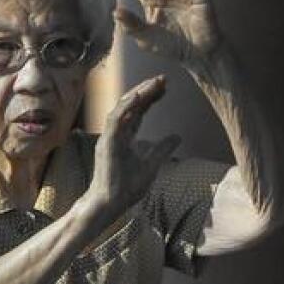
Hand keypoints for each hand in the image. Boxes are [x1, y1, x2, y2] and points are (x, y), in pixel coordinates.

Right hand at [81, 76, 181, 226]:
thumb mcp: (151, 166)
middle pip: (131, 106)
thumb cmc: (126, 188)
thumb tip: (177, 136)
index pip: (137, 111)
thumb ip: (162, 149)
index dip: (150, 98)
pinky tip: (139, 96)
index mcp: (124, 137)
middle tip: (163, 79)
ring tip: (154, 83)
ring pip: (122, 108)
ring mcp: (109, 137)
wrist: (110, 204)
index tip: (165, 88)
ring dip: (138, 94)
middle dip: (146, 91)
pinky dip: (126, 107)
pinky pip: (115, 119)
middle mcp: (115, 134)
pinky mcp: (106, 143)